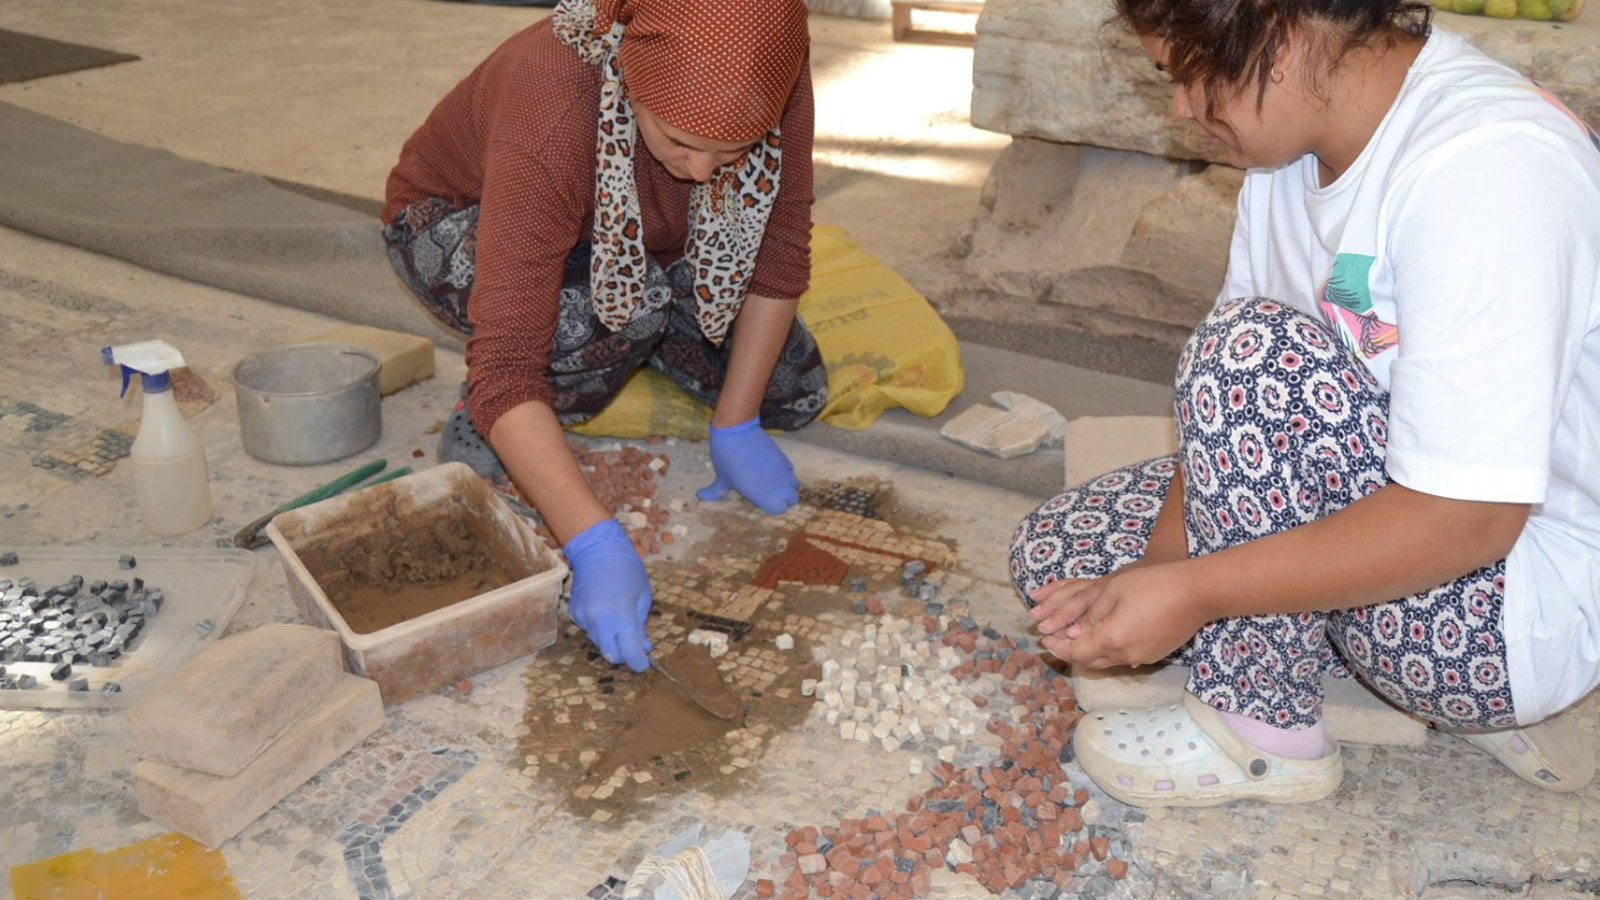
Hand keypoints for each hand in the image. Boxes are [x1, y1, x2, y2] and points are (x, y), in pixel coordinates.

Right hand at [563, 518, 653, 671]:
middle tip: (635, 646)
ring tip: (620, 622)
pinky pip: (590, 631)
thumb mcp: (643, 595)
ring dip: (612, 641)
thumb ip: (641, 624)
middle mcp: (599, 620)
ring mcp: (584, 618)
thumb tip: (643, 647)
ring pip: (600, 644)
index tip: (645, 664)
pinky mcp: (574, 615)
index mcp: (621, 614)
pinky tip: (605, 611)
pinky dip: (600, 629)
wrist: (596, 549)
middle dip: (625, 656)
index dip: (639, 663)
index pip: (629, 653)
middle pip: (612, 656)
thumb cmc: (627, 568)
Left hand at [696, 416, 798, 513]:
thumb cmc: (727, 458)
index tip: (763, 501)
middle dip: (785, 498)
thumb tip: (700, 496)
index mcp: (763, 495)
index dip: (773, 507)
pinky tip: (773, 469)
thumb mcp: (722, 478)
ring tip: (773, 481)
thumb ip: (715, 491)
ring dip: (786, 485)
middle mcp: (777, 485)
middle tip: (771, 493)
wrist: (736, 431)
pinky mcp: (783, 457)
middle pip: (793, 499)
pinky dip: (786, 472)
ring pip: (795, 484)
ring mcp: (782, 470)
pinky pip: (791, 470)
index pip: (780, 510)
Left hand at [1026, 564, 1203, 668]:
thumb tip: (1073, 630)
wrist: (1197, 593)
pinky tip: (1108, 635)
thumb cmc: (1153, 585)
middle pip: (1090, 660)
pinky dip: (1110, 649)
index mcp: (1111, 639)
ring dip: (1090, 651)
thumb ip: (1089, 613)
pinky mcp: (1156, 653)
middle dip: (1070, 651)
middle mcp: (1125, 654)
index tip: (1044, 638)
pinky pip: (1124, 656)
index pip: (1075, 651)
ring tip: (1079, 637)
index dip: (1057, 646)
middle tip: (1057, 640)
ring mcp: (1143, 656)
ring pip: (1108, 660)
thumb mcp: (1113, 591)